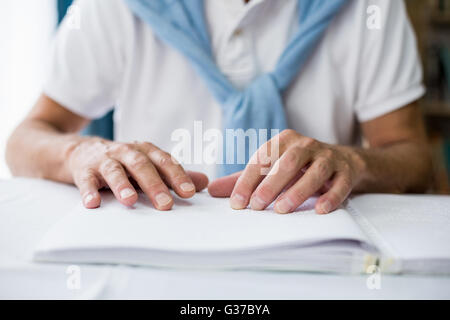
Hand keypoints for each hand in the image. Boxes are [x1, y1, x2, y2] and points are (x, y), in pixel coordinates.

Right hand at [67, 138, 208, 209]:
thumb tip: (205, 182)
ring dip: (122, 185)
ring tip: (130, 201)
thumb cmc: (123, 162)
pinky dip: (89, 191)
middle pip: (142, 166)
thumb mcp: (149, 165)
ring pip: (114, 170)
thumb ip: (173, 174)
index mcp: (145, 151)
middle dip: (154, 185)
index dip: (177, 176)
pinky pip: (86, 180)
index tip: (189, 193)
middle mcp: (126, 152)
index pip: (164, 162)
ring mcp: (104, 160)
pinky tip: (92, 203)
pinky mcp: (84, 170)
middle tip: (165, 204)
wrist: (81, 151)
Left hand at [208, 129, 365, 213]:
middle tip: (257, 206)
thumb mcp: (271, 169)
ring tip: (283, 209)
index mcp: (284, 141)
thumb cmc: (299, 167)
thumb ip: (244, 179)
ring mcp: (328, 157)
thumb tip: (211, 191)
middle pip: (288, 162)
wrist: (342, 162)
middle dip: (270, 184)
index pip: (262, 158)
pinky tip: (320, 211)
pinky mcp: (346, 171)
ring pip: (315, 171)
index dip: (248, 180)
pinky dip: (331, 197)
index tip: (237, 203)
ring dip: (298, 190)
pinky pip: (340, 183)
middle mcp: (306, 145)